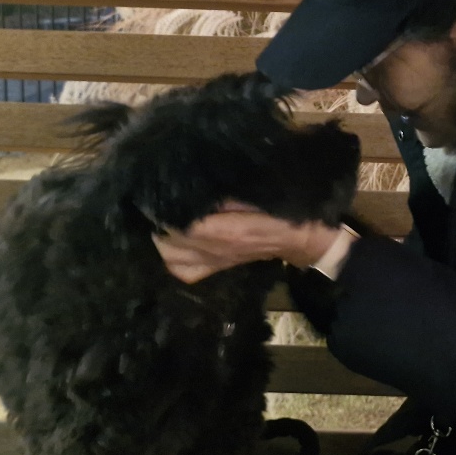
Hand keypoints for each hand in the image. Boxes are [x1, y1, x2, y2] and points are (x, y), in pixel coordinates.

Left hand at [151, 202, 339, 283]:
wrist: (300, 239)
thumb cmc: (280, 210)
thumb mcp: (255, 192)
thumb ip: (224, 193)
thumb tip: (193, 182)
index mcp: (227, 231)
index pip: (183, 226)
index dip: (164, 210)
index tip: (155, 192)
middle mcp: (216, 251)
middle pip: (169, 245)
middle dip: (158, 225)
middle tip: (157, 205)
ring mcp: (216, 263)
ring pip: (172, 260)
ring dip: (162, 242)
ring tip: (162, 223)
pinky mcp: (218, 268)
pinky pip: (186, 272)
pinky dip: (174, 260)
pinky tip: (174, 245)